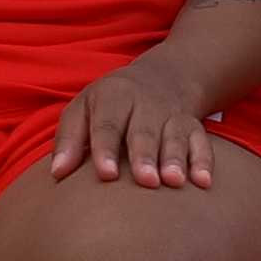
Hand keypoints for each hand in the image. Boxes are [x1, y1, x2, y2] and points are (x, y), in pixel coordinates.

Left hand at [48, 52, 225, 192]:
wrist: (162, 77)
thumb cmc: (109, 104)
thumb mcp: (83, 109)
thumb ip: (69, 140)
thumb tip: (56, 173)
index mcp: (112, 98)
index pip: (107, 124)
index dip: (106, 148)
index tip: (106, 175)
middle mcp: (144, 103)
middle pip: (144, 130)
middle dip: (145, 155)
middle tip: (146, 181)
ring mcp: (171, 114)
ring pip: (175, 134)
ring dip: (176, 158)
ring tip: (174, 182)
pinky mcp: (194, 125)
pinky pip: (201, 141)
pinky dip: (204, 160)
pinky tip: (203, 182)